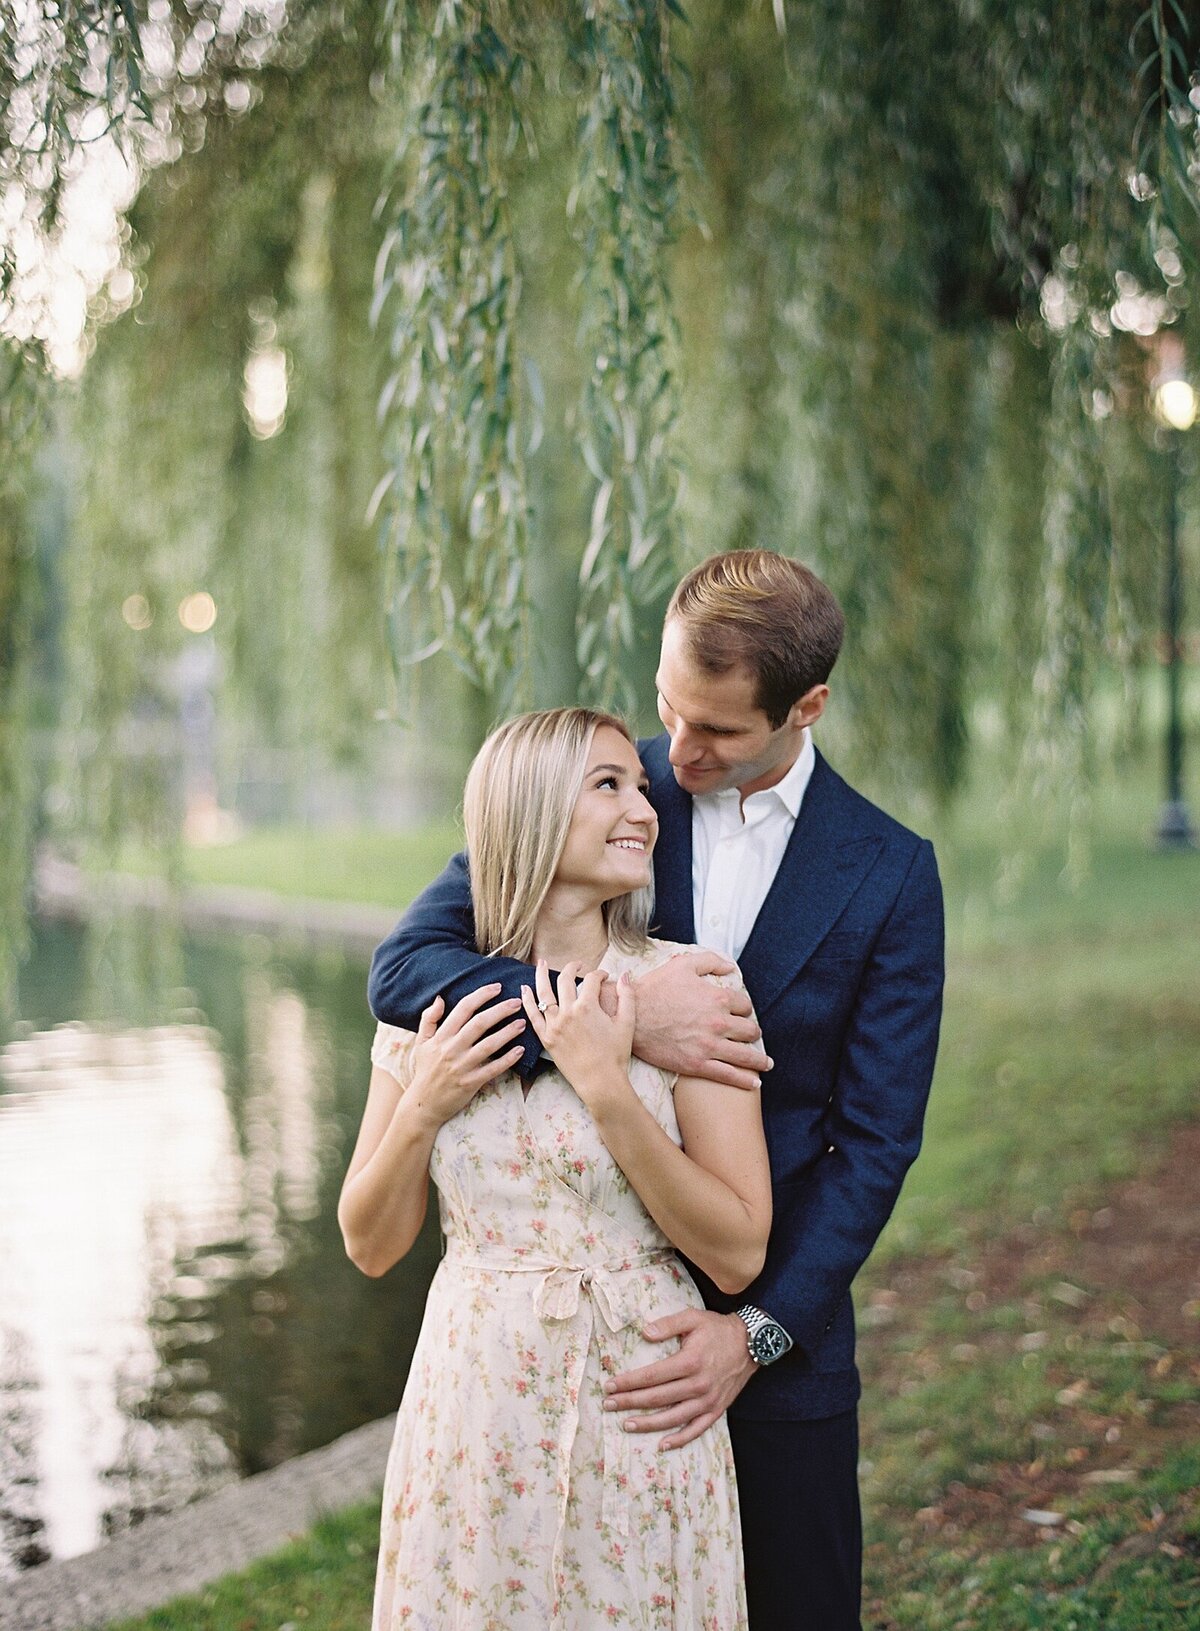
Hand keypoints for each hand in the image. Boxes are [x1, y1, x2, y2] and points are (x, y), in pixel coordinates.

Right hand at [408, 983, 526, 1125]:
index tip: (497, 987)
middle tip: (517, 1002)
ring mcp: (462, 1066)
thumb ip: (428, 1019)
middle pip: (479, 1023)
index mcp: (441, 1036)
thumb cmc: (425, 1070)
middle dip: (500, 1010)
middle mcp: (452, 1049)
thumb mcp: (421, 1043)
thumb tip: (439, 998)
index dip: (481, 995)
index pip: (463, 1009)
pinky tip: (520, 1051)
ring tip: (522, 1023)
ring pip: (489, 1045)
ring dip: (508, 1032)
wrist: (423, 1104)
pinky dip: (507, 1060)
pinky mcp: (470, 1083)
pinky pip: (492, 1069)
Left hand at [521, 960, 633, 1106]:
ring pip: (543, 993)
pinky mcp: (546, 1038)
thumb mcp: (626, 1023)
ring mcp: (554, 1025)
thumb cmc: (615, 1055)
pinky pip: (533, 1015)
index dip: (599, 974)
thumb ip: (627, 996)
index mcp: (588, 1007)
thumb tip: (625, 975)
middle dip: (572, 968)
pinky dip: (527, 1000)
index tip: (603, 977)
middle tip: (577, 965)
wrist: (600, 1082)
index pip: (591, 980)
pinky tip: (524, 989)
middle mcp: (568, 1012)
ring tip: (540, 963)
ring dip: (541, 975)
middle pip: (565, 980)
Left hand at [602, 1308, 756, 1448]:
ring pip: (673, 1418)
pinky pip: (696, 1429)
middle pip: (657, 1398)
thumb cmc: (717, 1329)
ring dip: (648, 1424)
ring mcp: (708, 1400)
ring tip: (626, 1424)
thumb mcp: (693, 1317)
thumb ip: (668, 1324)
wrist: (751, 1343)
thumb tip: (644, 1333)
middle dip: (630, 1402)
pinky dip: (680, 1439)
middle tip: (608, 1404)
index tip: (610, 1385)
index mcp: (690, 1361)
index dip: (628, 1382)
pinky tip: (662, 1444)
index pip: (652, 1376)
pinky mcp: (717, 1410)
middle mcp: (698, 1384)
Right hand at [633, 953, 770, 1089]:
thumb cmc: (655, 988)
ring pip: (745, 1055)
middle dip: (752, 1033)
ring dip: (759, 1059)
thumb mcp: (683, 965)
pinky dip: (745, 1080)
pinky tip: (755, 1083)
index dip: (744, 1009)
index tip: (741, 1013)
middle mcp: (718, 1023)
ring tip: (765, 1063)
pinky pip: (728, 1075)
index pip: (745, 1006)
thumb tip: (731, 967)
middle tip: (751, 1036)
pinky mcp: (697, 1064)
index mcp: (717, 998)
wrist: (631, 1016)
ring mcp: (709, 1046)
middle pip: (749, 1031)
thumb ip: (710, 961)